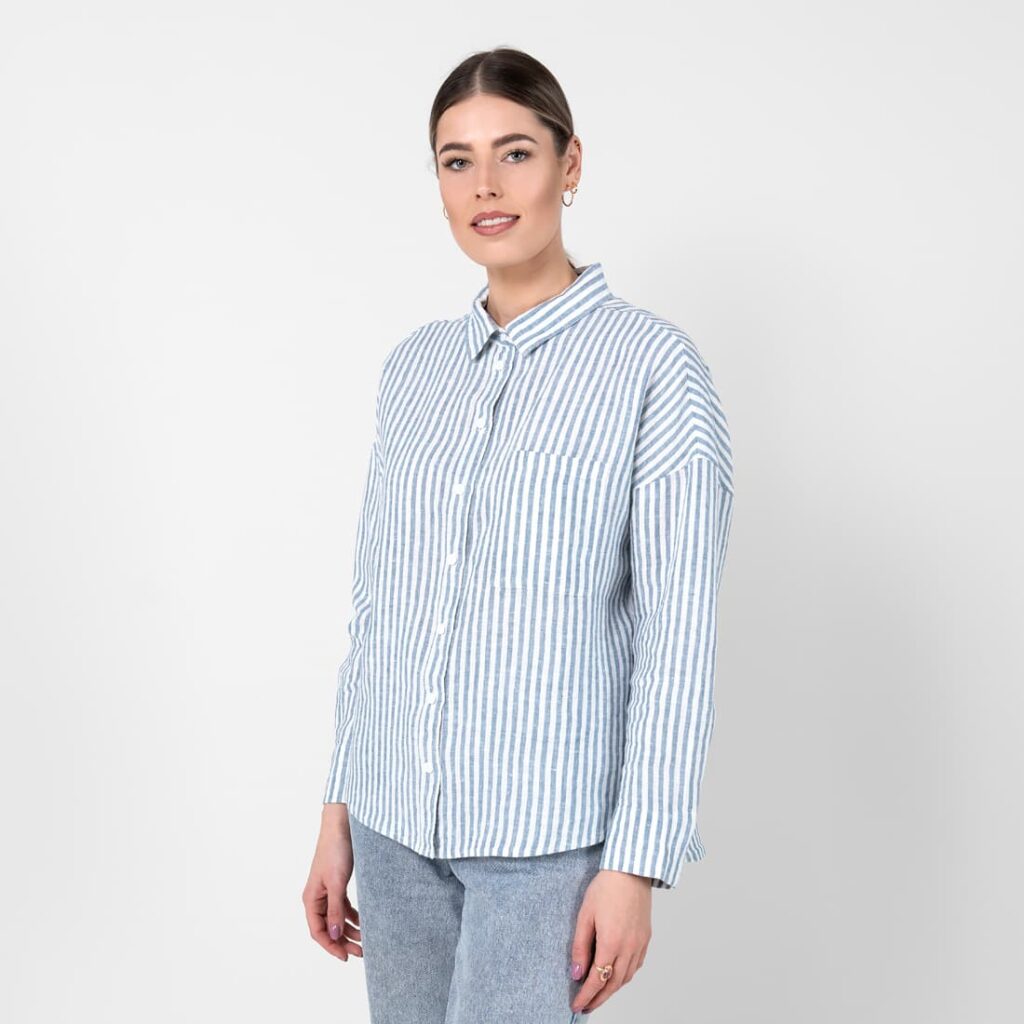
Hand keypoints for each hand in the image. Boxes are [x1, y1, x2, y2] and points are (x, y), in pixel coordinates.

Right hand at [301, 803, 362, 960]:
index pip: (318, 932)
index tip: (346, 957)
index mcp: (311, 899)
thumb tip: (333, 936)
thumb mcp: (337, 883)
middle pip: (328, 928)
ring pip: (337, 919)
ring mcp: (327, 891)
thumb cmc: (336, 850)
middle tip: (361, 952)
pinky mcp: (338, 884)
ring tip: (366, 940)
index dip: (331, 946)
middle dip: (343, 941)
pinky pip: (344, 907)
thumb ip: (335, 910)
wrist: (342, 825)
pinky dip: (353, 916)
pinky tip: (364, 922)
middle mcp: (317, 898)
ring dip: (350, 930)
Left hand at [569, 869, 651, 1013]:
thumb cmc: (606, 888)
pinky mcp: (646, 937)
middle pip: (613, 984)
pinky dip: (625, 976)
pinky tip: (616, 975)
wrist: (631, 870)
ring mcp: (640, 944)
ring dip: (612, 990)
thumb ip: (580, 946)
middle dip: (599, 999)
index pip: (597, 980)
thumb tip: (576, 973)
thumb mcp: (585, 915)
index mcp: (611, 943)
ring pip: (626, 977)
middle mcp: (629, 948)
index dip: (586, 996)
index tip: (576, 1006)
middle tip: (586, 1007)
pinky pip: (636, 965)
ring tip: (599, 994)